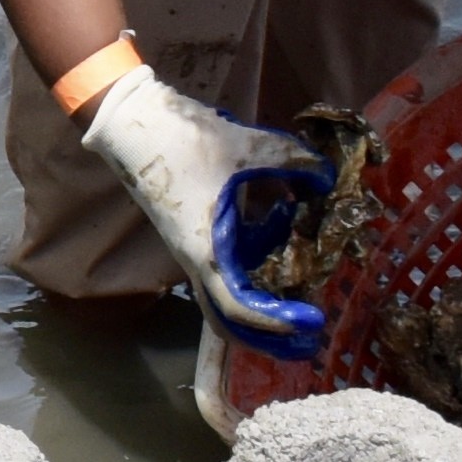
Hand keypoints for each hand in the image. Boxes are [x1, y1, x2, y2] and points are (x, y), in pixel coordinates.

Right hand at [81, 65, 332, 358]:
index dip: (277, 321)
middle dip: (269, 338)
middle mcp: (198, 259)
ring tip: (304, 283)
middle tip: (309, 341)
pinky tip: (281, 221)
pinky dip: (259, 256)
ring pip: (230, 293)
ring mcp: (195, 248)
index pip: (239, 307)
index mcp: (206, 250)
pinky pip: (230, 263)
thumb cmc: (183, 140)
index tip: (314, 318)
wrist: (132, 121)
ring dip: (266, 298)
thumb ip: (294, 162)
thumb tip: (328, 178)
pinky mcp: (197, 234)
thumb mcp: (248, 146)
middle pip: (228, 320)